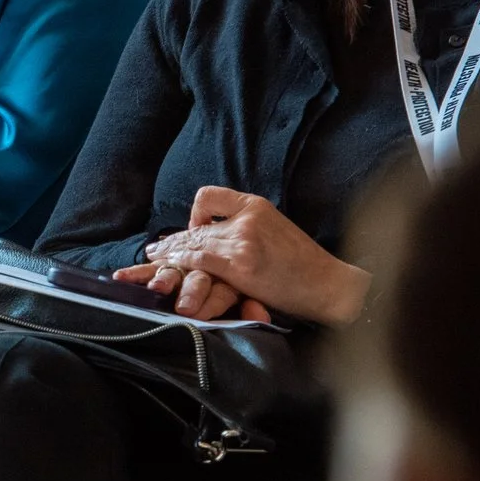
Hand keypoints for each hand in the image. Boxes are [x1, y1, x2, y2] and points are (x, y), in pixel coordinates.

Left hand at [114, 186, 369, 324]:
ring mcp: (242, 240)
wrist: (329, 284)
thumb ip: (246, 228)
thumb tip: (216, 236)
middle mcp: (246, 217)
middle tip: (152, 251)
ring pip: (193, 243)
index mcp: (255, 205)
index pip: (208, 196)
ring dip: (168, 256)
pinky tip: (169, 270)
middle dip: (171, 242)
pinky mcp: (241, 264)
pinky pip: (201, 260)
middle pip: (195, 226)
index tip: (193, 231)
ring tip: (150, 264)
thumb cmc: (304, 266)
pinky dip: (182, 265)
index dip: (194, 214)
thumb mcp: (275, 231)